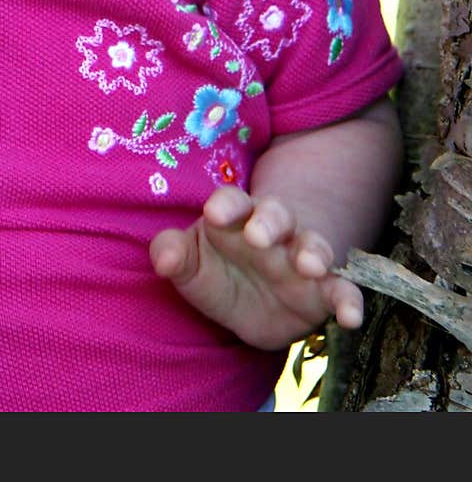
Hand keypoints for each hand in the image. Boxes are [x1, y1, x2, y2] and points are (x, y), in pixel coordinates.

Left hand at [149, 184, 364, 350]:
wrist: (252, 301)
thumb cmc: (216, 270)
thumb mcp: (190, 265)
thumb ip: (173, 254)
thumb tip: (164, 256)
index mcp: (235, 217)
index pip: (231, 201)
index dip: (225, 204)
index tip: (214, 213)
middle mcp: (272, 231)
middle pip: (275, 214)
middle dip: (269, 221)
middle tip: (258, 235)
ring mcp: (300, 258)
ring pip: (313, 245)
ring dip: (313, 252)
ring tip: (310, 265)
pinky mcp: (323, 291)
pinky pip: (343, 289)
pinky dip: (350, 300)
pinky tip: (352, 316)